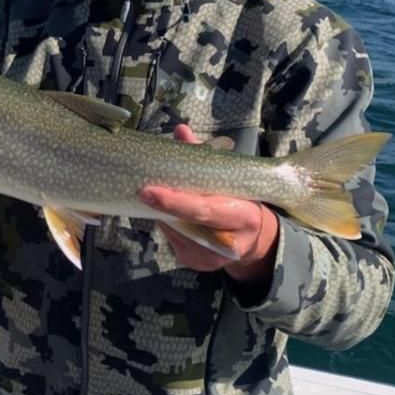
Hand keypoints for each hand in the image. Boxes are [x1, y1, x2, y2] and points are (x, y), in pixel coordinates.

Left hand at [139, 125, 278, 282]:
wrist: (253, 238)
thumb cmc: (239, 200)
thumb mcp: (229, 178)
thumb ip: (204, 154)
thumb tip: (181, 130)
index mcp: (243, 217)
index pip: (202, 210)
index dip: (174, 201)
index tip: (147, 191)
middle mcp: (228, 243)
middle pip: (185, 222)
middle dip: (162, 206)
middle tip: (141, 190)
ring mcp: (210, 258)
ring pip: (174, 231)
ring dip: (163, 214)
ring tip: (159, 197)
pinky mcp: (196, 263)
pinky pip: (173, 240)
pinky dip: (167, 224)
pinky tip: (168, 214)